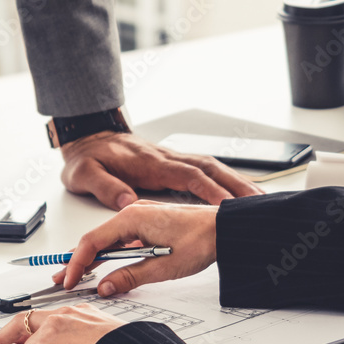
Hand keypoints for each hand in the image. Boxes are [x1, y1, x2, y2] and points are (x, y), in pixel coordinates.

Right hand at [56, 200, 217, 295]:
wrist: (228, 228)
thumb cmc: (203, 238)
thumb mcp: (163, 266)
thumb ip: (130, 277)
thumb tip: (106, 286)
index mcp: (131, 218)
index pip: (91, 242)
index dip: (76, 263)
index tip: (68, 280)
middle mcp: (133, 214)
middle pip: (95, 239)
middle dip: (77, 261)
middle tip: (62, 279)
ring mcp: (142, 218)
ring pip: (108, 240)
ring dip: (94, 258)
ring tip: (79, 275)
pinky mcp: (150, 225)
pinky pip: (122, 239)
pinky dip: (111, 254)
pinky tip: (107, 266)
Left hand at [60, 131, 262, 209]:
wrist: (87, 138)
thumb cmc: (88, 158)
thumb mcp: (85, 174)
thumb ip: (105, 187)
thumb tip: (126, 202)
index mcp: (149, 163)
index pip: (187, 175)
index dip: (209, 190)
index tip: (227, 206)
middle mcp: (165, 159)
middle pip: (209, 169)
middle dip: (235, 185)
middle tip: (258, 203)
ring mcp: (171, 161)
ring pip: (212, 168)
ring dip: (236, 182)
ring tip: (258, 200)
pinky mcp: (172, 165)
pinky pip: (205, 171)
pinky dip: (225, 180)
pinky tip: (238, 192)